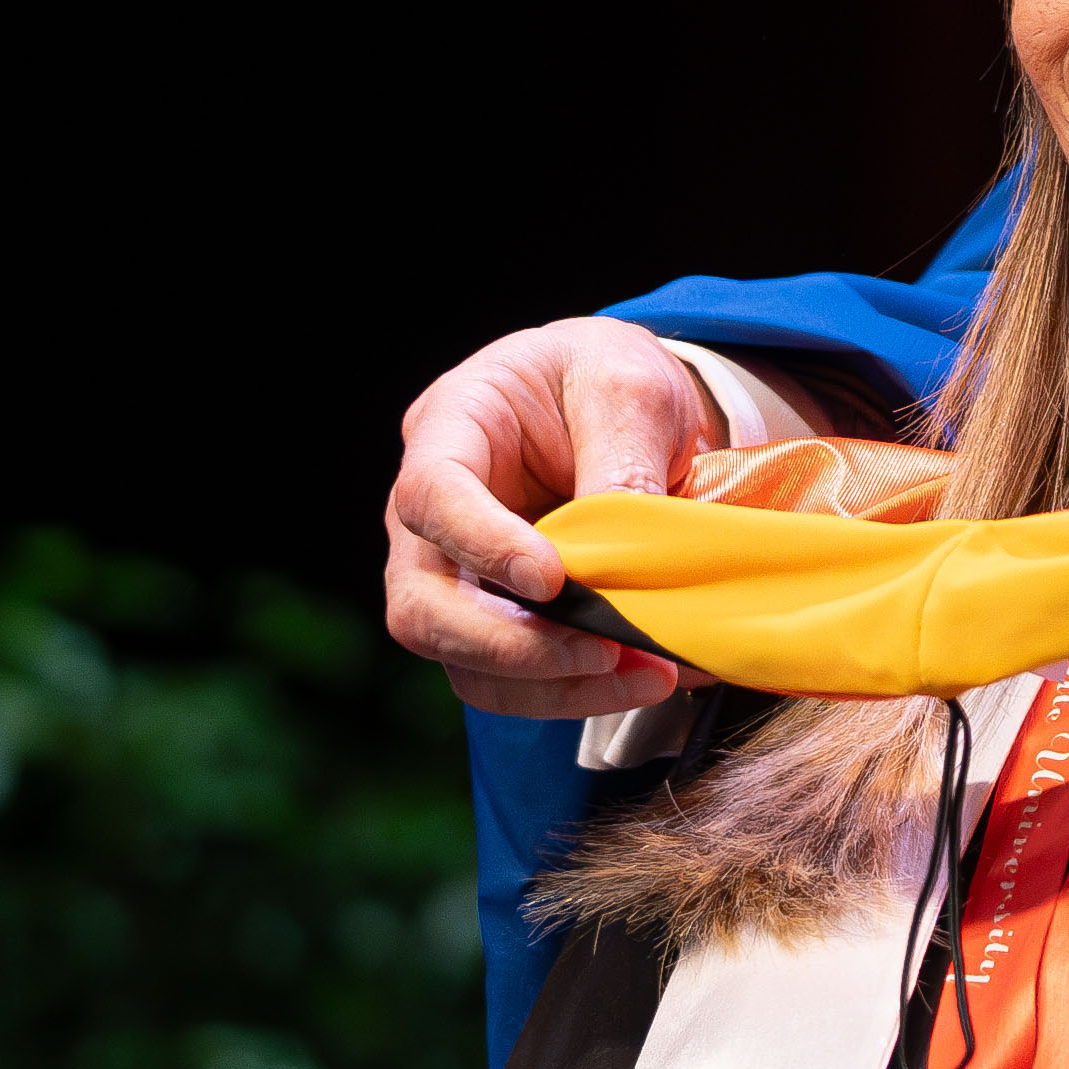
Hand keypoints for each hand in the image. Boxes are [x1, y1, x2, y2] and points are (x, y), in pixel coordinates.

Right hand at [383, 316, 718, 716]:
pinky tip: (644, 675)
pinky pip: (514, 679)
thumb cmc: (608, 378)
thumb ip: (621, 460)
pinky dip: (575, 690)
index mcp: (450, 426)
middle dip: (511, 645)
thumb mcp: (630, 387)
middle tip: (605, 650)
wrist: (621, 404)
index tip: (552, 579)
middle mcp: (431, 514)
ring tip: (645, 674)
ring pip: (464, 661)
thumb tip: (621, 557)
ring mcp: (455, 574)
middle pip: (423, 605)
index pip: (431, 495)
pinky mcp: (496, 618)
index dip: (482, 545)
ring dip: (551, 684)